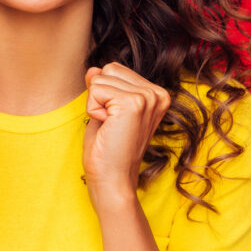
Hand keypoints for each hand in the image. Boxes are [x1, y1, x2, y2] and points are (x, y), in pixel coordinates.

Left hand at [82, 62, 170, 201]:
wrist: (113, 181)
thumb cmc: (108, 152)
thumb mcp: (105, 112)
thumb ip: (103, 88)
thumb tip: (93, 69)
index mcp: (157, 95)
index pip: (116, 70)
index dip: (105, 95)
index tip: (115, 122)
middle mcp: (157, 93)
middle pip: (109, 69)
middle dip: (100, 96)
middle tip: (111, 125)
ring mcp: (147, 97)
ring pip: (100, 77)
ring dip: (96, 104)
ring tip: (110, 127)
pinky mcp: (133, 103)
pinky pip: (95, 89)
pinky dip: (93, 109)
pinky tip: (107, 127)